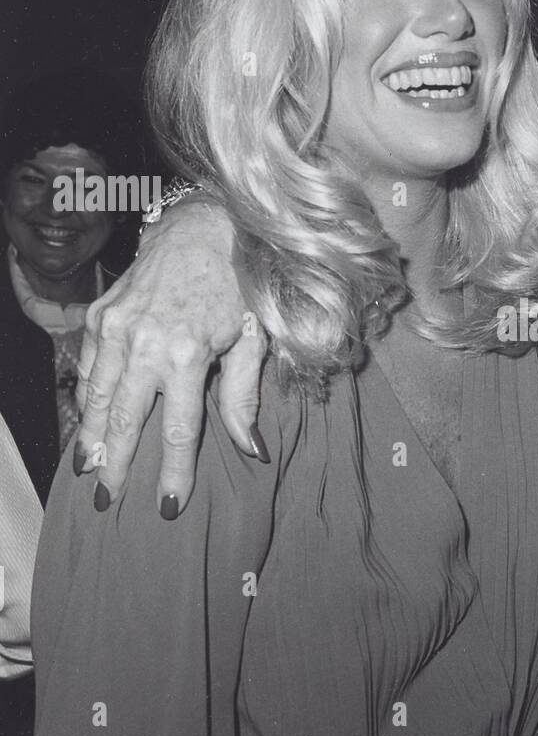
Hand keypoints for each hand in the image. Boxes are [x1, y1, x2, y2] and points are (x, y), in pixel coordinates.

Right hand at [73, 198, 267, 515]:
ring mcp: (115, 327)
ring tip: (87, 470)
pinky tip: (89, 422)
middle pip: (125, 420)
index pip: (179, 430)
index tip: (169, 507)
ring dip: (91, 436)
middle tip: (108, 500)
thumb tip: (250, 449)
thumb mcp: (253, 339)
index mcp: (186, 354)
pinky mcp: (100, 315)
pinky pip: (88, 367)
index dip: (174, 472)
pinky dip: (87, 398)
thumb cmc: (238, 284)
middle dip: (115, 464)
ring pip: (97, 396)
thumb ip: (243, 398)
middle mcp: (143, 343)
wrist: (204, 227)